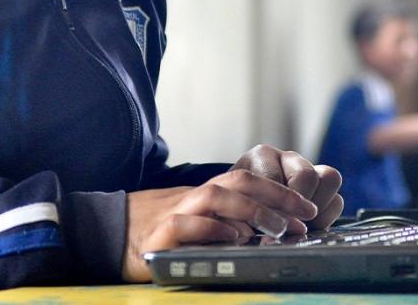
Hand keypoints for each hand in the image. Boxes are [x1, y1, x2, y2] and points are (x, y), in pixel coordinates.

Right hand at [122, 168, 318, 281]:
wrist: (107, 230)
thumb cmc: (159, 227)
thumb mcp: (198, 218)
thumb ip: (228, 218)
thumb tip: (273, 225)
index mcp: (206, 193)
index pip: (248, 179)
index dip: (281, 192)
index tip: (309, 208)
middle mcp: (194, 197)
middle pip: (239, 182)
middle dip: (276, 197)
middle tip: (303, 219)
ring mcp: (175, 212)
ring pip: (216, 196)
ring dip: (251, 210)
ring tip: (276, 228)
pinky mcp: (157, 237)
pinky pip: (186, 225)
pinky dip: (212, 229)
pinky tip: (233, 239)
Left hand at [232, 144, 342, 231]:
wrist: (243, 200)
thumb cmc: (237, 200)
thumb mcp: (232, 201)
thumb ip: (240, 210)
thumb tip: (255, 228)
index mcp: (262, 156)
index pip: (273, 178)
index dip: (271, 207)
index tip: (267, 225)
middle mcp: (289, 158)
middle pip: (307, 175)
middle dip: (297, 205)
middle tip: (287, 224)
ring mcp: (310, 170)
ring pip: (330, 179)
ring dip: (316, 207)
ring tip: (300, 224)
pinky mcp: (324, 189)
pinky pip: (337, 200)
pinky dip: (326, 217)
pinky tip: (309, 226)